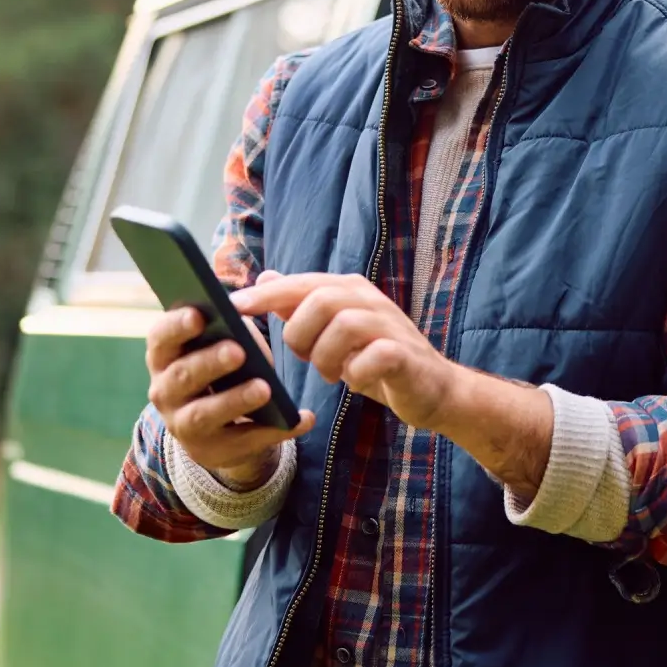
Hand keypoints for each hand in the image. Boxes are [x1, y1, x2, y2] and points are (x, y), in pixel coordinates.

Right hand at [146, 306, 313, 489]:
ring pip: (203, 414)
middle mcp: (165, 392)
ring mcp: (184, 426)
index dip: (176, 326)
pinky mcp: (213, 451)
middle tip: (238, 350)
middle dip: (210, 362)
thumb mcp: (220, 345)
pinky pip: (245, 441)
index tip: (199, 315)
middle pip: (182, 376)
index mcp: (165, 358)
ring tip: (265, 388)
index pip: (161, 339)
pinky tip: (302, 419)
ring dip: (234, 400)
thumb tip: (246, 312)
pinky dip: (276, 430)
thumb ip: (230, 327)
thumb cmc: (221, 370)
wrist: (218, 429)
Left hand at [229, 270, 462, 432]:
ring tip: (332, 373)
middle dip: (300, 334)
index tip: (235, 307)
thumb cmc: (377, 360)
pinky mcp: (405, 355)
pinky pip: (372, 357)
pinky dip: (356, 374)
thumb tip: (264, 277)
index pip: (302, 283)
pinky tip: (357, 381)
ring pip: (344, 325)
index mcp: (350, 291)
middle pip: (320, 300)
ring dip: (326, 357)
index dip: (267, 295)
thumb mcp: (333, 332)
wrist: (432, 389)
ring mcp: (391, 325)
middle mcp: (371, 300)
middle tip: (305, 358)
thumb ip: (301, 306)